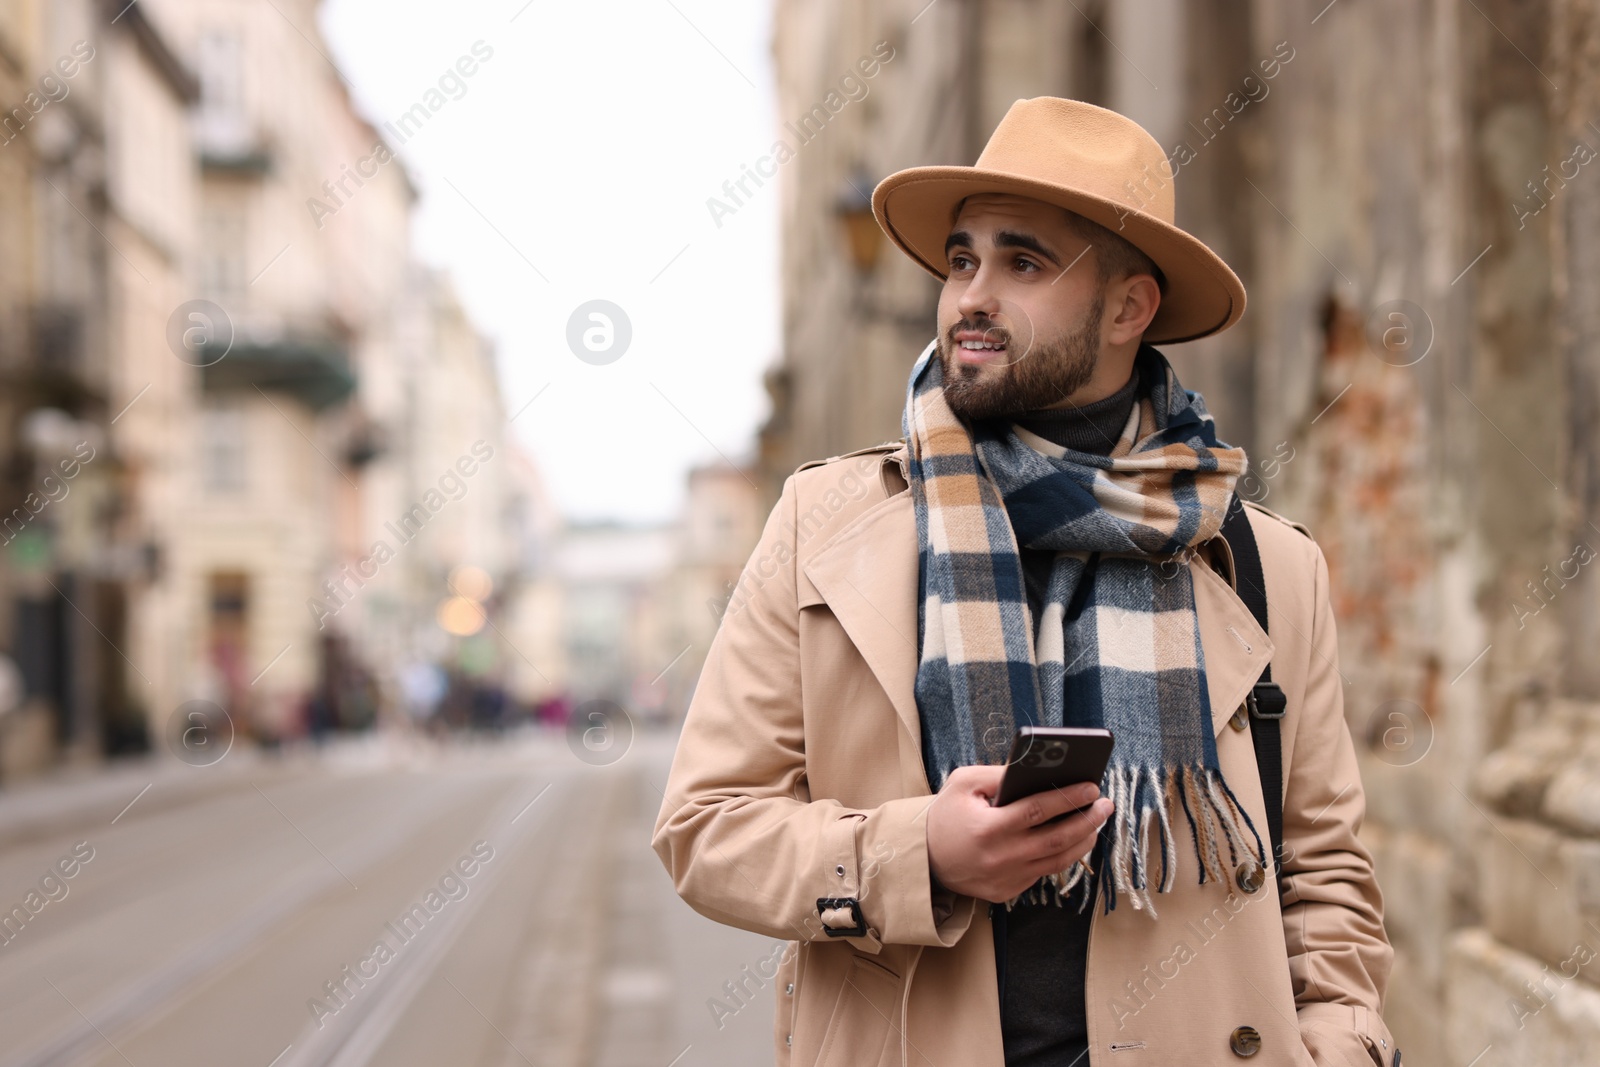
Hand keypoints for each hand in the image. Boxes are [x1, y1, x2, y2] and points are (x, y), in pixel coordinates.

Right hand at [925, 765, 1112, 903]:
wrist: (923, 859)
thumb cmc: (945, 815)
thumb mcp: (963, 784)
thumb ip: (998, 774)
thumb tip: (1038, 769)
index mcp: (988, 828)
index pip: (1039, 810)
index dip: (1068, 797)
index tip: (1091, 786)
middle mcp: (1000, 857)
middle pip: (1057, 838)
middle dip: (1087, 819)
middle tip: (1105, 805)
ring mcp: (1006, 879)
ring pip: (1057, 861)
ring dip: (1082, 841)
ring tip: (1095, 822)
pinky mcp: (1007, 892)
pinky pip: (1042, 873)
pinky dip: (1062, 856)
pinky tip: (1073, 840)